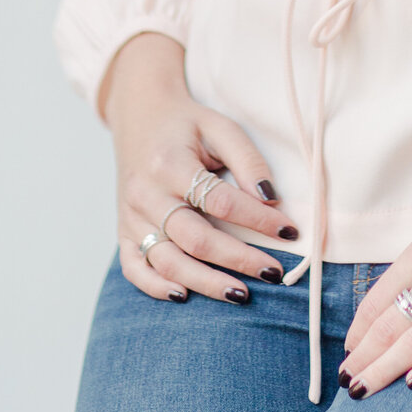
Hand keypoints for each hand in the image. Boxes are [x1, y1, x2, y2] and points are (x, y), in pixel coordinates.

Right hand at [104, 32, 300, 302]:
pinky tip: (184, 295)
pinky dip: (156, 287)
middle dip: (238, 259)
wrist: (140, 116)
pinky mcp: (123, 232)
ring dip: (206, 283)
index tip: (288, 230)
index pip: (220, 201)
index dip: (256, 219)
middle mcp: (146, 195)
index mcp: (169, 164)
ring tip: (241, 294)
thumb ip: (247, 159)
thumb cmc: (186, 124)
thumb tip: (271, 198)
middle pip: (195, 239)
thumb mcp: (219, 127)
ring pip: (167, 261)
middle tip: (273, 272)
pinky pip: (135, 268)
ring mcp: (131, 217)